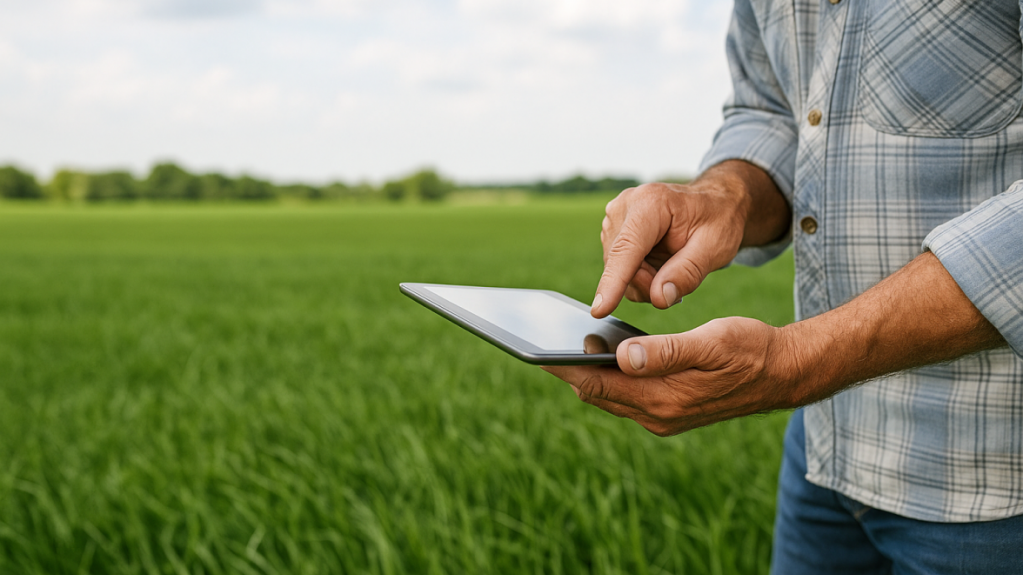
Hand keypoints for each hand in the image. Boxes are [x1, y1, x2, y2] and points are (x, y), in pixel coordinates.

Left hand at [543, 317, 799, 435]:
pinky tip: (599, 354)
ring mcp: (662, 416)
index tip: (535, 348)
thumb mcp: (712, 343)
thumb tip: (623, 356)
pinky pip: (625, 395)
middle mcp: (657, 415)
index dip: (563, 367)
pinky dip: (608, 377)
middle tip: (537, 340)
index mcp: (663, 399)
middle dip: (566, 370)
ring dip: (585, 374)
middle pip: (596, 393)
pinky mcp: (668, 410)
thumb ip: (667, 352)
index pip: (598, 385)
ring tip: (558, 344)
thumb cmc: (750, 349)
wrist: (783, 373)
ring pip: (609, 395)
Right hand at [591, 160, 786, 317]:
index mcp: (651, 203)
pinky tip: (659, 266)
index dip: (613, 281)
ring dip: (644, 280)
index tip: (600, 309)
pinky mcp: (611, 230)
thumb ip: (687, 273)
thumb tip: (658, 298)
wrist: (713, 204)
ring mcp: (614, 218)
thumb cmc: (717, 220)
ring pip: (617, 270)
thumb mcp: (715, 247)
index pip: (627, 249)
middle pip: (621, 265)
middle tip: (679, 277)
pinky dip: (638, 276)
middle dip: (647, 283)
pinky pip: (617, 269)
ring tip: (672, 267)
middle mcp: (625, 206)